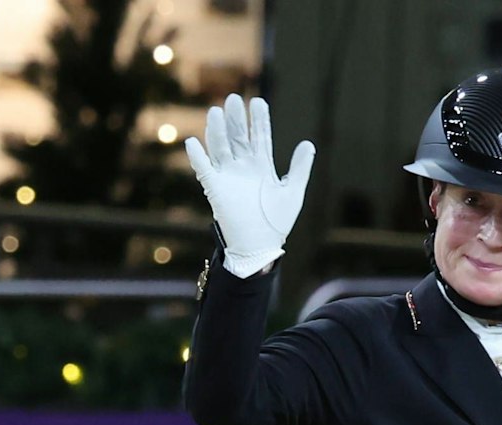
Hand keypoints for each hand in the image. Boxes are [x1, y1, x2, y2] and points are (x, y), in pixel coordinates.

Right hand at [184, 93, 314, 276]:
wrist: (259, 247)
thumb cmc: (276, 222)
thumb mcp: (292, 193)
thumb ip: (300, 169)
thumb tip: (308, 144)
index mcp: (262, 166)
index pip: (260, 137)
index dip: (259, 120)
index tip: (259, 102)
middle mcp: (243, 167)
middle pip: (238, 136)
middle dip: (236, 119)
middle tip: (235, 99)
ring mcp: (228, 176)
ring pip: (220, 147)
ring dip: (217, 131)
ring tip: (216, 112)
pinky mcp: (215, 189)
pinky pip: (204, 170)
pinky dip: (198, 157)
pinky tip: (193, 143)